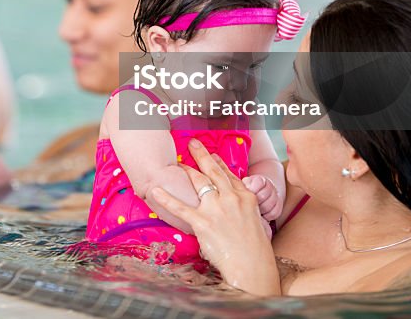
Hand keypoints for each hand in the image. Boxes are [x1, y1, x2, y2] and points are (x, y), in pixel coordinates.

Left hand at [150, 139, 280, 294]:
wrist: (252, 266)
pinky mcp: (202, 222)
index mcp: (245, 197)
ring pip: (197, 182)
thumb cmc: (255, 250)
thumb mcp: (254, 221)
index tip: (212, 155)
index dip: (218, 163)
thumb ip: (242, 209)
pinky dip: (165, 198)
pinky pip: (180, 207)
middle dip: (201, 155)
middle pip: (213, 171)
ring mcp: (216, 209)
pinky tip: (155, 190)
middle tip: (193, 144)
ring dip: (185, 171)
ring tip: (176, 164)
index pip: (228, 175)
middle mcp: (231, 198)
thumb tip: (230, 206)